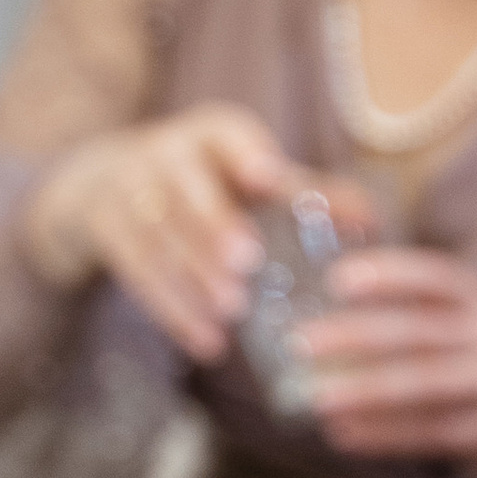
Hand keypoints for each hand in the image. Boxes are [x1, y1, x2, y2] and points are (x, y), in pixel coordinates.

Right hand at [19, 106, 346, 362]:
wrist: (104, 181)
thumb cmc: (207, 182)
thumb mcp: (249, 177)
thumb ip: (308, 196)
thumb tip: (372, 221)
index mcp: (212, 135)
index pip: (228, 135)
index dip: (245, 153)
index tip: (267, 177)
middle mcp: (165, 154)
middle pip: (186, 189)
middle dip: (213, 225)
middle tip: (245, 265)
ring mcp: (128, 191)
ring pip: (158, 234)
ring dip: (193, 276)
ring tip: (230, 312)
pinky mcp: (106, 229)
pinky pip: (137, 272)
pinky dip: (172, 309)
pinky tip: (206, 342)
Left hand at [303, 248, 476, 477]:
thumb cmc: (476, 359)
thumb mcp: (459, 322)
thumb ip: (404, 305)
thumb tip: (312, 290)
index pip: (435, 277)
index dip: (389, 276)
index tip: (338, 280)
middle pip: (422, 332)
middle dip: (357, 336)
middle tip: (301, 343)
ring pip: (427, 385)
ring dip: (367, 391)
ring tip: (316, 398)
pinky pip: (434, 432)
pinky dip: (386, 435)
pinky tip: (344, 435)